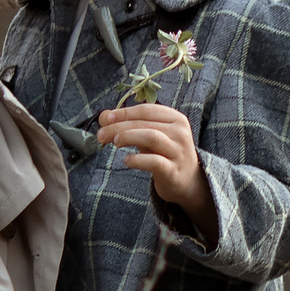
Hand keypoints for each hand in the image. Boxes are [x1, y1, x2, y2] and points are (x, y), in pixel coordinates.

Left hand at [97, 103, 217, 239]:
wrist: (187, 181)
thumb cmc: (165, 153)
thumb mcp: (151, 134)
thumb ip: (130, 124)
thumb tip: (104, 116)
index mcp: (176, 119)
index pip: (146, 110)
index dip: (123, 113)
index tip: (105, 119)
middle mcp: (180, 133)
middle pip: (145, 123)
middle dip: (119, 127)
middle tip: (101, 134)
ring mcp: (179, 152)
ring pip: (151, 136)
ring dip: (128, 137)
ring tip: (115, 143)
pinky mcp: (173, 171)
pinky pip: (153, 162)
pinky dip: (137, 159)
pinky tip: (127, 160)